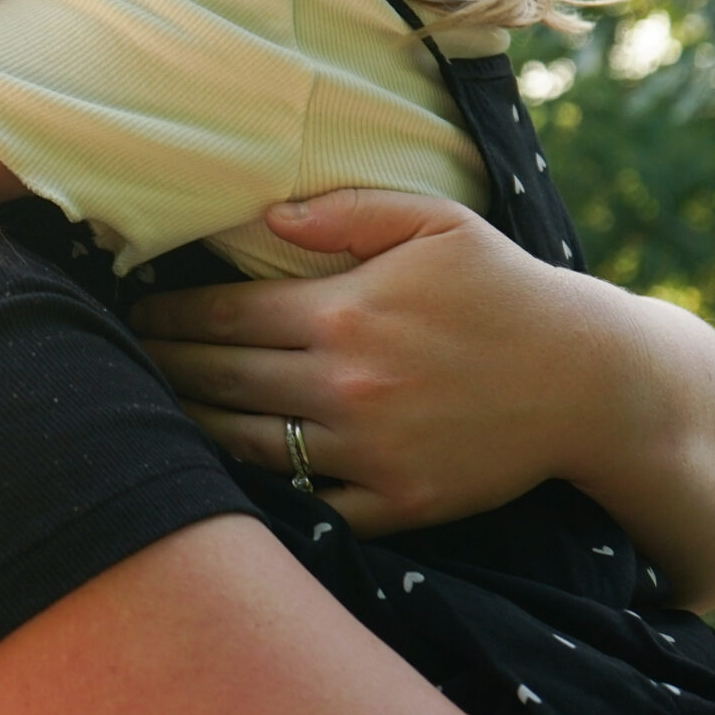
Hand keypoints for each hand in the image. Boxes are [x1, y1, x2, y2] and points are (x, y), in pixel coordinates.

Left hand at [128, 189, 602, 535]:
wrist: (591, 383)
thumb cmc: (505, 290)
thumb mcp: (437, 223)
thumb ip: (346, 211)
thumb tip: (265, 216)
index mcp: (345, 312)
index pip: (224, 315)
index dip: (170, 316)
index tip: (136, 312)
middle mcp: (347, 385)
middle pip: (221, 380)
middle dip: (162, 368)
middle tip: (124, 360)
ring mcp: (369, 451)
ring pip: (247, 443)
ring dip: (191, 426)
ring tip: (153, 411)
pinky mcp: (396, 503)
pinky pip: (305, 503)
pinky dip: (258, 489)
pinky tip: (222, 471)